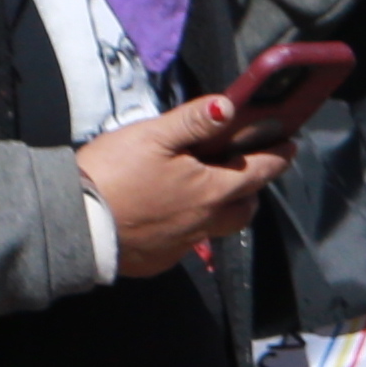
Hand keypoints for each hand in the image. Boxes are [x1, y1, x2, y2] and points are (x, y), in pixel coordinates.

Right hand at [78, 97, 289, 271]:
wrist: (75, 225)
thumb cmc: (114, 174)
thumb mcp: (154, 136)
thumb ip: (194, 121)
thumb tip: (231, 106)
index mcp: (211, 191)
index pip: (259, 173)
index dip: (277, 157)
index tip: (290, 146)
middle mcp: (204, 223)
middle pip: (244, 209)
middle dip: (252, 191)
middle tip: (246, 172)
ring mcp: (181, 245)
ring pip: (217, 228)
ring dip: (222, 211)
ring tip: (209, 192)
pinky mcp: (158, 260)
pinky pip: (186, 243)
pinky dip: (188, 227)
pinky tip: (169, 215)